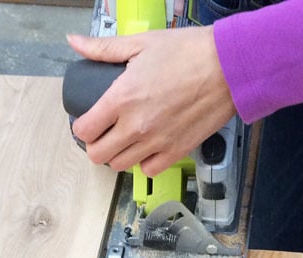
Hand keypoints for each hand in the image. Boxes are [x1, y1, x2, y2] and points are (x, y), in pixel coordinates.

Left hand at [67, 27, 236, 176]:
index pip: (85, 130)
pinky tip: (147, 147)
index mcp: (122, 98)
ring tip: (125, 139)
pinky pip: (148, 170)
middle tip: (103, 134)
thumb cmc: (187, 52)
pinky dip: (144, 162)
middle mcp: (135, 126)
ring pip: (120, 165)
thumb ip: (104, 49)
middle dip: (96, 145)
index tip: (88, 121)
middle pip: (98, 155)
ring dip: (118, 154)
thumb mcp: (141, 43)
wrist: (227, 67)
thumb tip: (75, 43)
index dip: (82, 127)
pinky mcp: (175, 152)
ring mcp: (156, 142)